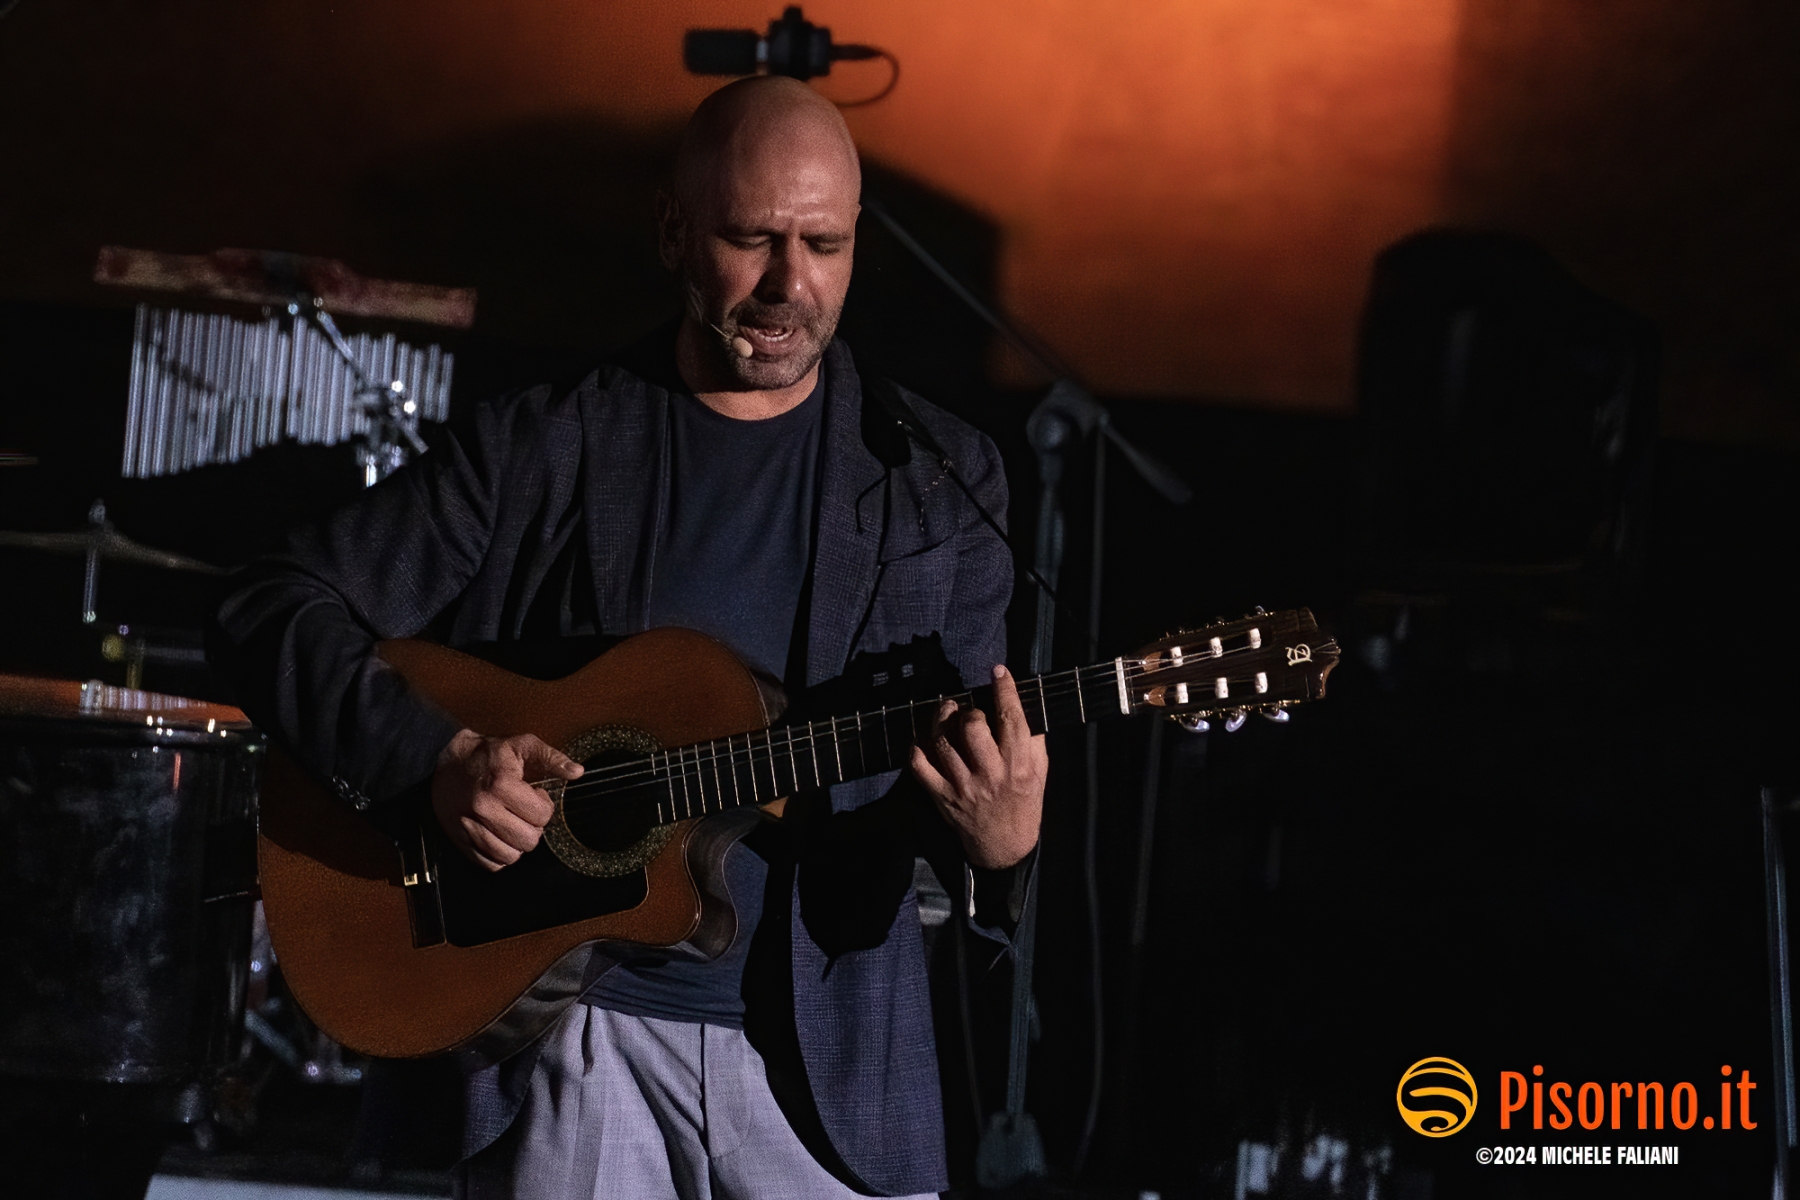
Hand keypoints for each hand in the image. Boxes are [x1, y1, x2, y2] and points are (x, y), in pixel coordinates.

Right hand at [431, 729, 583, 870]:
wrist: (445, 763)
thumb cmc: (487, 755)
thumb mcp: (521, 745)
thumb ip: (551, 757)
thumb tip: (577, 771)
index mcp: (502, 784)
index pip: (542, 816)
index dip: (544, 807)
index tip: (535, 796)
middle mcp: (485, 808)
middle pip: (528, 840)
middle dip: (533, 828)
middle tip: (524, 813)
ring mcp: (470, 827)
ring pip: (510, 857)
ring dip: (516, 844)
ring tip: (512, 825)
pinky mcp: (460, 840)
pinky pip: (490, 864)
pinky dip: (498, 856)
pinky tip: (499, 836)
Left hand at [910, 665, 1046, 869]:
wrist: (1005, 849)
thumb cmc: (1024, 805)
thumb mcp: (1041, 773)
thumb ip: (1033, 741)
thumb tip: (1023, 706)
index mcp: (1019, 765)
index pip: (1011, 719)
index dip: (1005, 690)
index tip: (998, 672)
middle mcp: (991, 774)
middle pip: (972, 727)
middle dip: (968, 710)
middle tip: (968, 710)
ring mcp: (963, 786)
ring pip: (943, 742)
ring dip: (941, 720)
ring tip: (945, 712)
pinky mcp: (942, 797)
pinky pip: (921, 767)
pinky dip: (917, 749)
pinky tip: (925, 741)